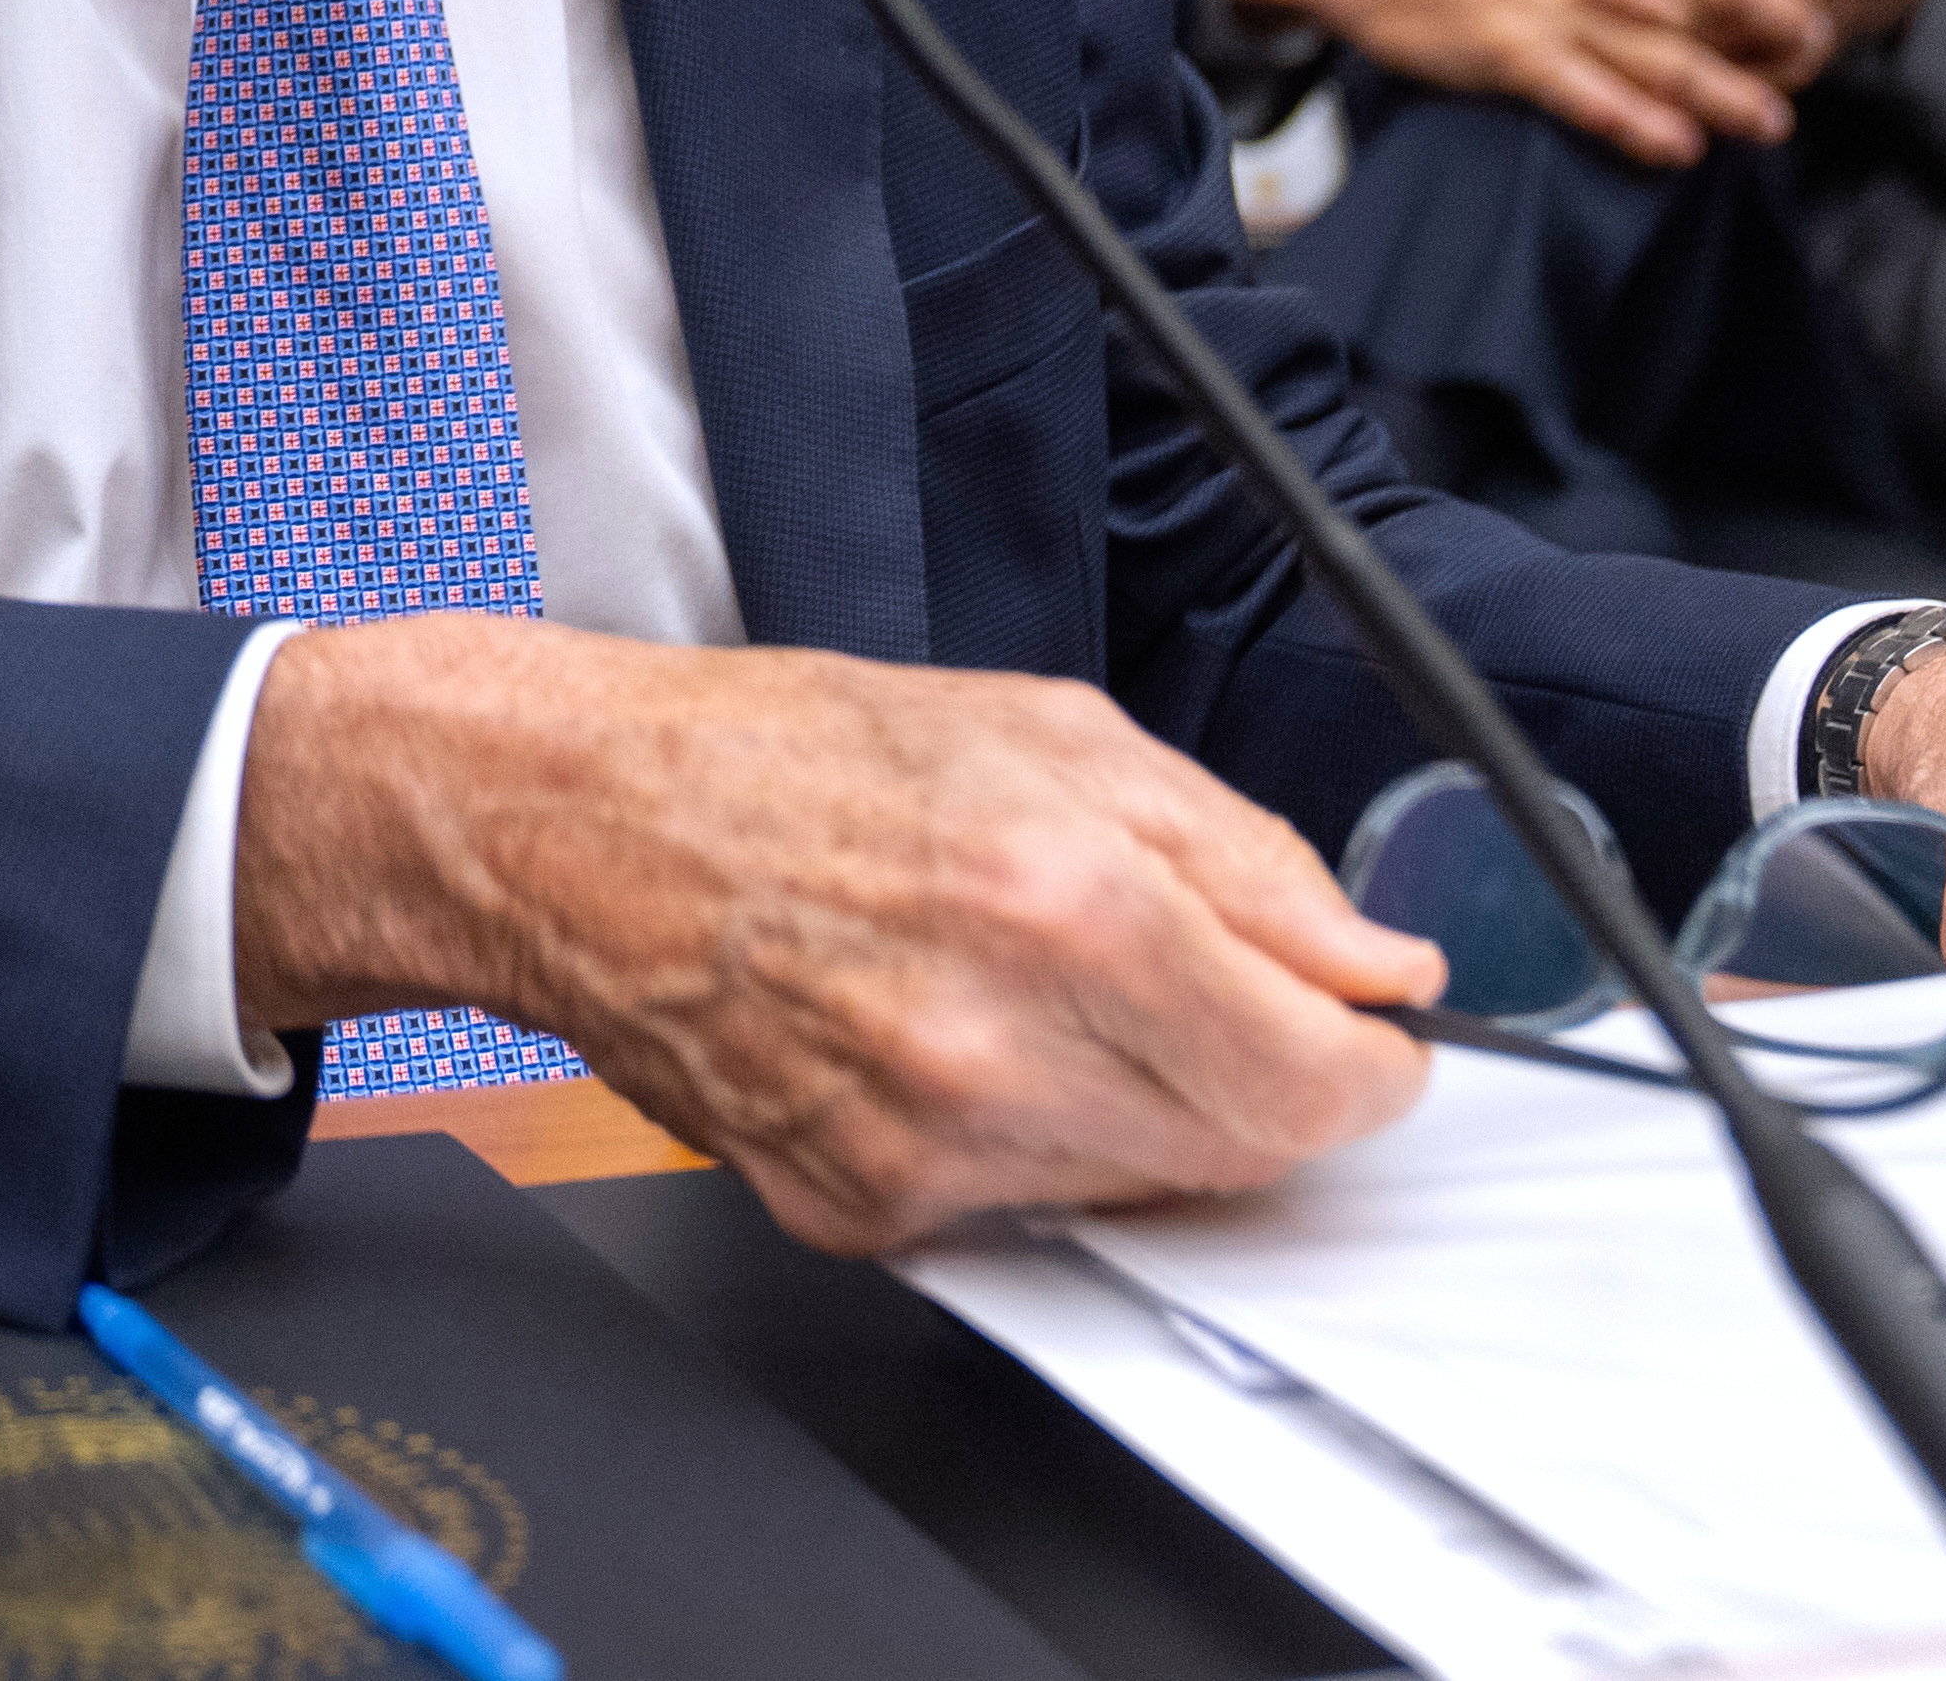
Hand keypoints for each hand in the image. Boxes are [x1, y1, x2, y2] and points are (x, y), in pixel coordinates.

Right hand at [232, 618, 1445, 1248]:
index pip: (1318, 1072)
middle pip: (1249, 1150)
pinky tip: (956, 1037)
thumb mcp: (1048, 731)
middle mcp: (996, 1048)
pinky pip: (1022, 1212)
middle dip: (1267, 1078)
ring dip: (1149, 1109)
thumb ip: (1241, 855)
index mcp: (1062, 903)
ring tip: (1049, 991)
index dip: (1371, 1055)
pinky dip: (1030, 1139)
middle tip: (1205, 990)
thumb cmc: (785, 758)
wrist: (574, 829)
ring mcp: (923, 1149)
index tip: (1364, 1028)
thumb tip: (1368, 962)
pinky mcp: (860, 1214)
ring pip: (1142, 1190)